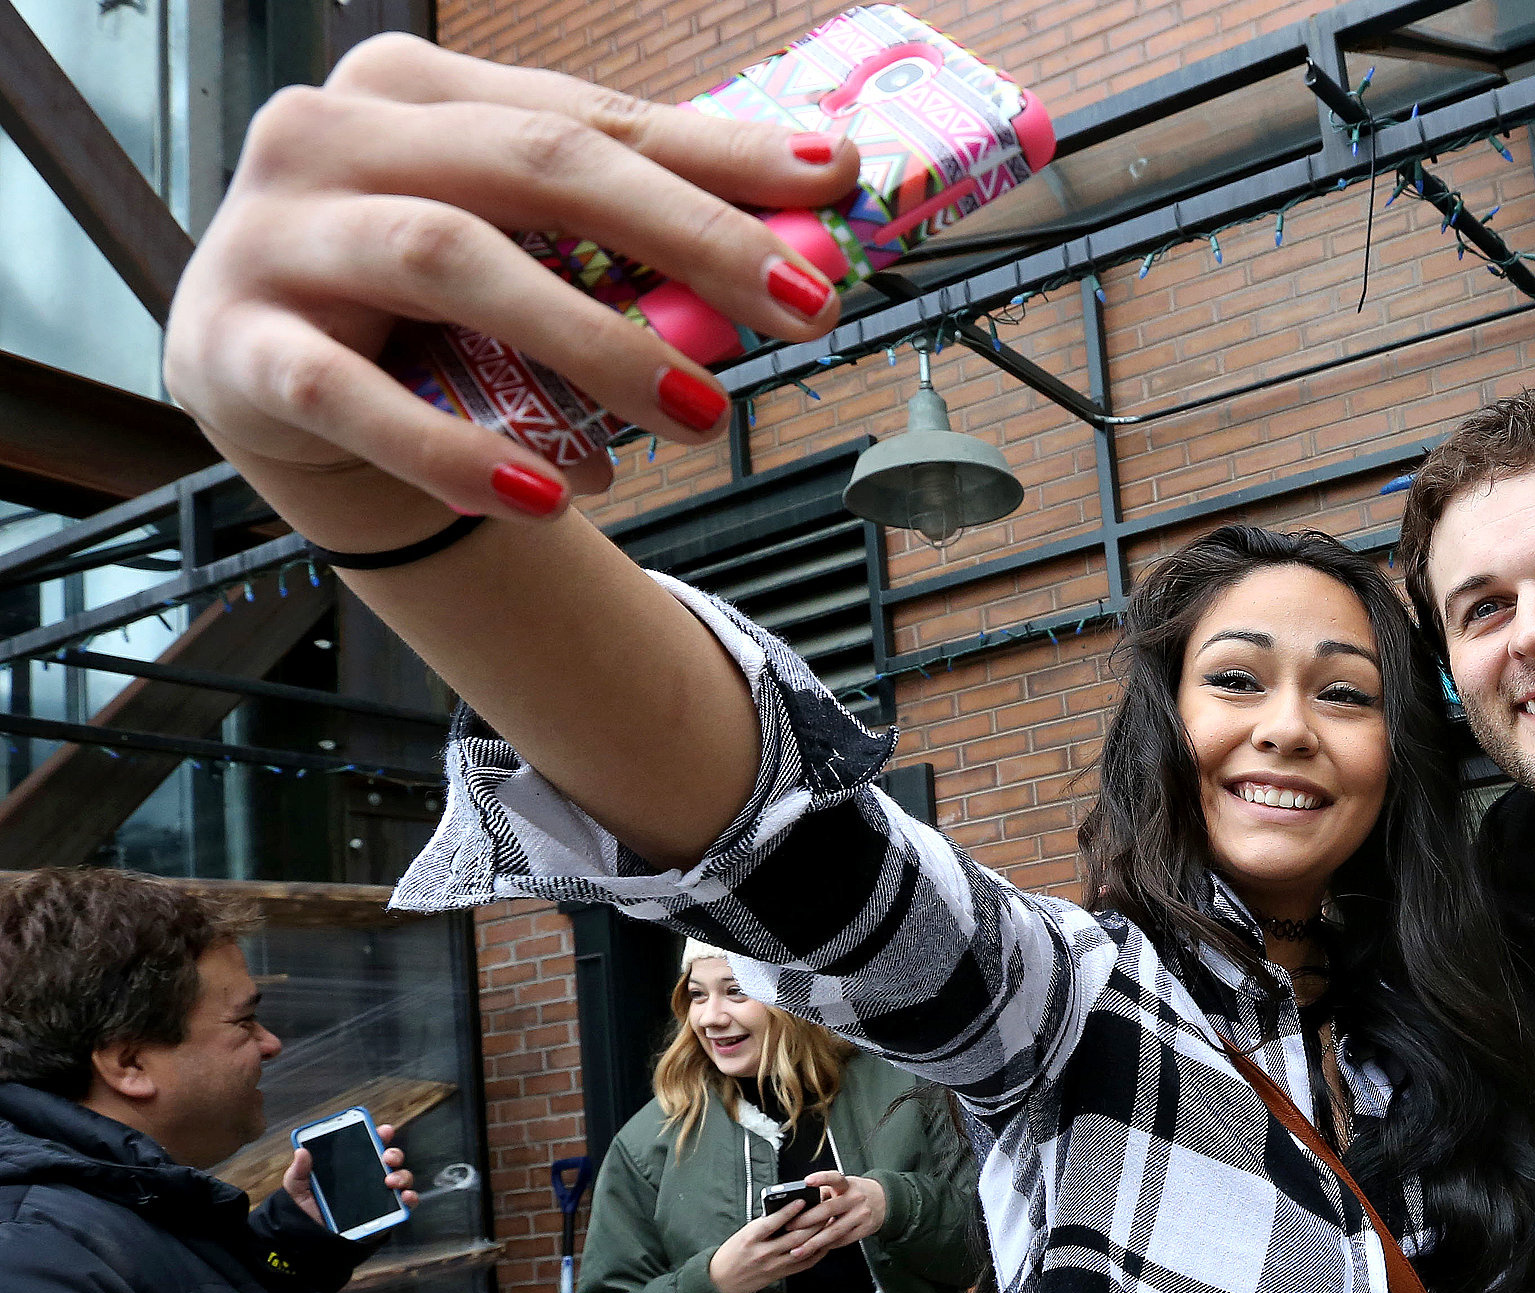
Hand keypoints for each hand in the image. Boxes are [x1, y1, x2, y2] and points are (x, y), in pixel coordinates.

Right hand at [161, 33, 857, 548]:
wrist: (281, 399)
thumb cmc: (426, 307)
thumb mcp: (529, 246)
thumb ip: (646, 220)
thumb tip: (822, 181)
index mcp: (412, 88)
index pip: (588, 116)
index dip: (717, 155)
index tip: (834, 191)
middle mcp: (328, 136)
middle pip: (532, 166)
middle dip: (684, 235)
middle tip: (800, 307)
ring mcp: (271, 236)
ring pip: (449, 259)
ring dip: (592, 343)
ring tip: (702, 415)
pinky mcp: (234, 347)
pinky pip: (352, 396)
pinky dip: (456, 449)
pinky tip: (548, 496)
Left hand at [285, 1121, 417, 1229]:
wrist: (315, 1243)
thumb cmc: (309, 1214)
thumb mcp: (298, 1190)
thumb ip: (298, 1172)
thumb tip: (301, 1151)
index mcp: (350, 1168)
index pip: (368, 1147)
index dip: (378, 1135)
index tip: (382, 1131)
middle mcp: (369, 1179)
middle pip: (390, 1160)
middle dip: (394, 1153)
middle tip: (386, 1156)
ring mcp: (381, 1196)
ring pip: (401, 1178)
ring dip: (402, 1175)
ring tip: (391, 1181)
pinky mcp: (388, 1214)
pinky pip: (406, 1204)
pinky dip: (410, 1198)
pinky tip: (404, 1197)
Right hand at [707, 1197, 834, 1292]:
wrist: (722, 1279)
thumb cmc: (733, 1252)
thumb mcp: (744, 1233)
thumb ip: (765, 1224)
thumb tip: (788, 1210)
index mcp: (751, 1238)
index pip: (773, 1222)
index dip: (789, 1211)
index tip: (802, 1200)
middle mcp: (763, 1252)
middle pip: (794, 1237)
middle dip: (812, 1223)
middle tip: (825, 1210)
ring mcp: (773, 1265)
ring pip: (802, 1250)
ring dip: (818, 1237)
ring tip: (829, 1224)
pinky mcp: (780, 1274)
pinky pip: (803, 1263)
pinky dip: (816, 1253)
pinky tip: (824, 1243)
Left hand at [783, 1171, 885, 1263]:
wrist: (883, 1200)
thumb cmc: (856, 1193)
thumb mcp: (843, 1187)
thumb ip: (824, 1194)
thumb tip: (800, 1205)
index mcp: (847, 1185)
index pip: (835, 1178)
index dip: (821, 1178)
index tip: (807, 1181)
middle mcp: (855, 1198)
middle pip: (827, 1210)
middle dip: (805, 1220)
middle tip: (789, 1226)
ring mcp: (861, 1215)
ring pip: (833, 1231)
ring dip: (813, 1242)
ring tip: (797, 1250)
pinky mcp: (865, 1229)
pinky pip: (842, 1240)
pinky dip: (827, 1246)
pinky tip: (815, 1250)